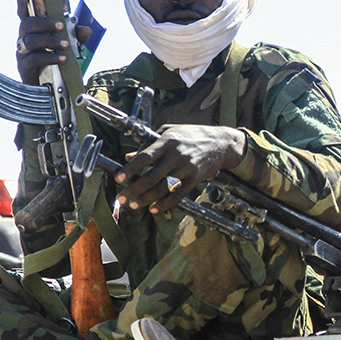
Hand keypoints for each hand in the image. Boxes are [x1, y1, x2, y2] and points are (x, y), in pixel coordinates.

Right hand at [15, 0, 90, 84]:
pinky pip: (34, 59)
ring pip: (31, 41)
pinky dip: (50, 57)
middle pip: (27, 24)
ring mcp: (22, 53)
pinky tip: (62, 59)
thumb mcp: (70, 46)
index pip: (25, 15)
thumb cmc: (57, 60)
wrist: (51, 87)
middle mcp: (24, 39)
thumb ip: (77, 36)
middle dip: (44, 23)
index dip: (23, 3)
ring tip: (66, 45)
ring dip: (50, 41)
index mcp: (33, 31)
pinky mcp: (24, 67)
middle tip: (61, 26)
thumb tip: (86, 29)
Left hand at [115, 124, 245, 212]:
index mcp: (168, 141)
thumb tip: (129, 156)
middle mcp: (177, 155)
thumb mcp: (170, 131)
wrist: (221, 143)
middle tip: (122, 198)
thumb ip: (149, 143)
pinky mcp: (195, 178)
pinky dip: (165, 203)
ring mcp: (187, 168)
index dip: (131, 168)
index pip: (145, 157)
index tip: (119, 178)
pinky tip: (154, 208)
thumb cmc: (193, 135)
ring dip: (147, 198)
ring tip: (134, 204)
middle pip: (152, 176)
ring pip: (163, 187)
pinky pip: (178, 195)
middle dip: (134, 189)